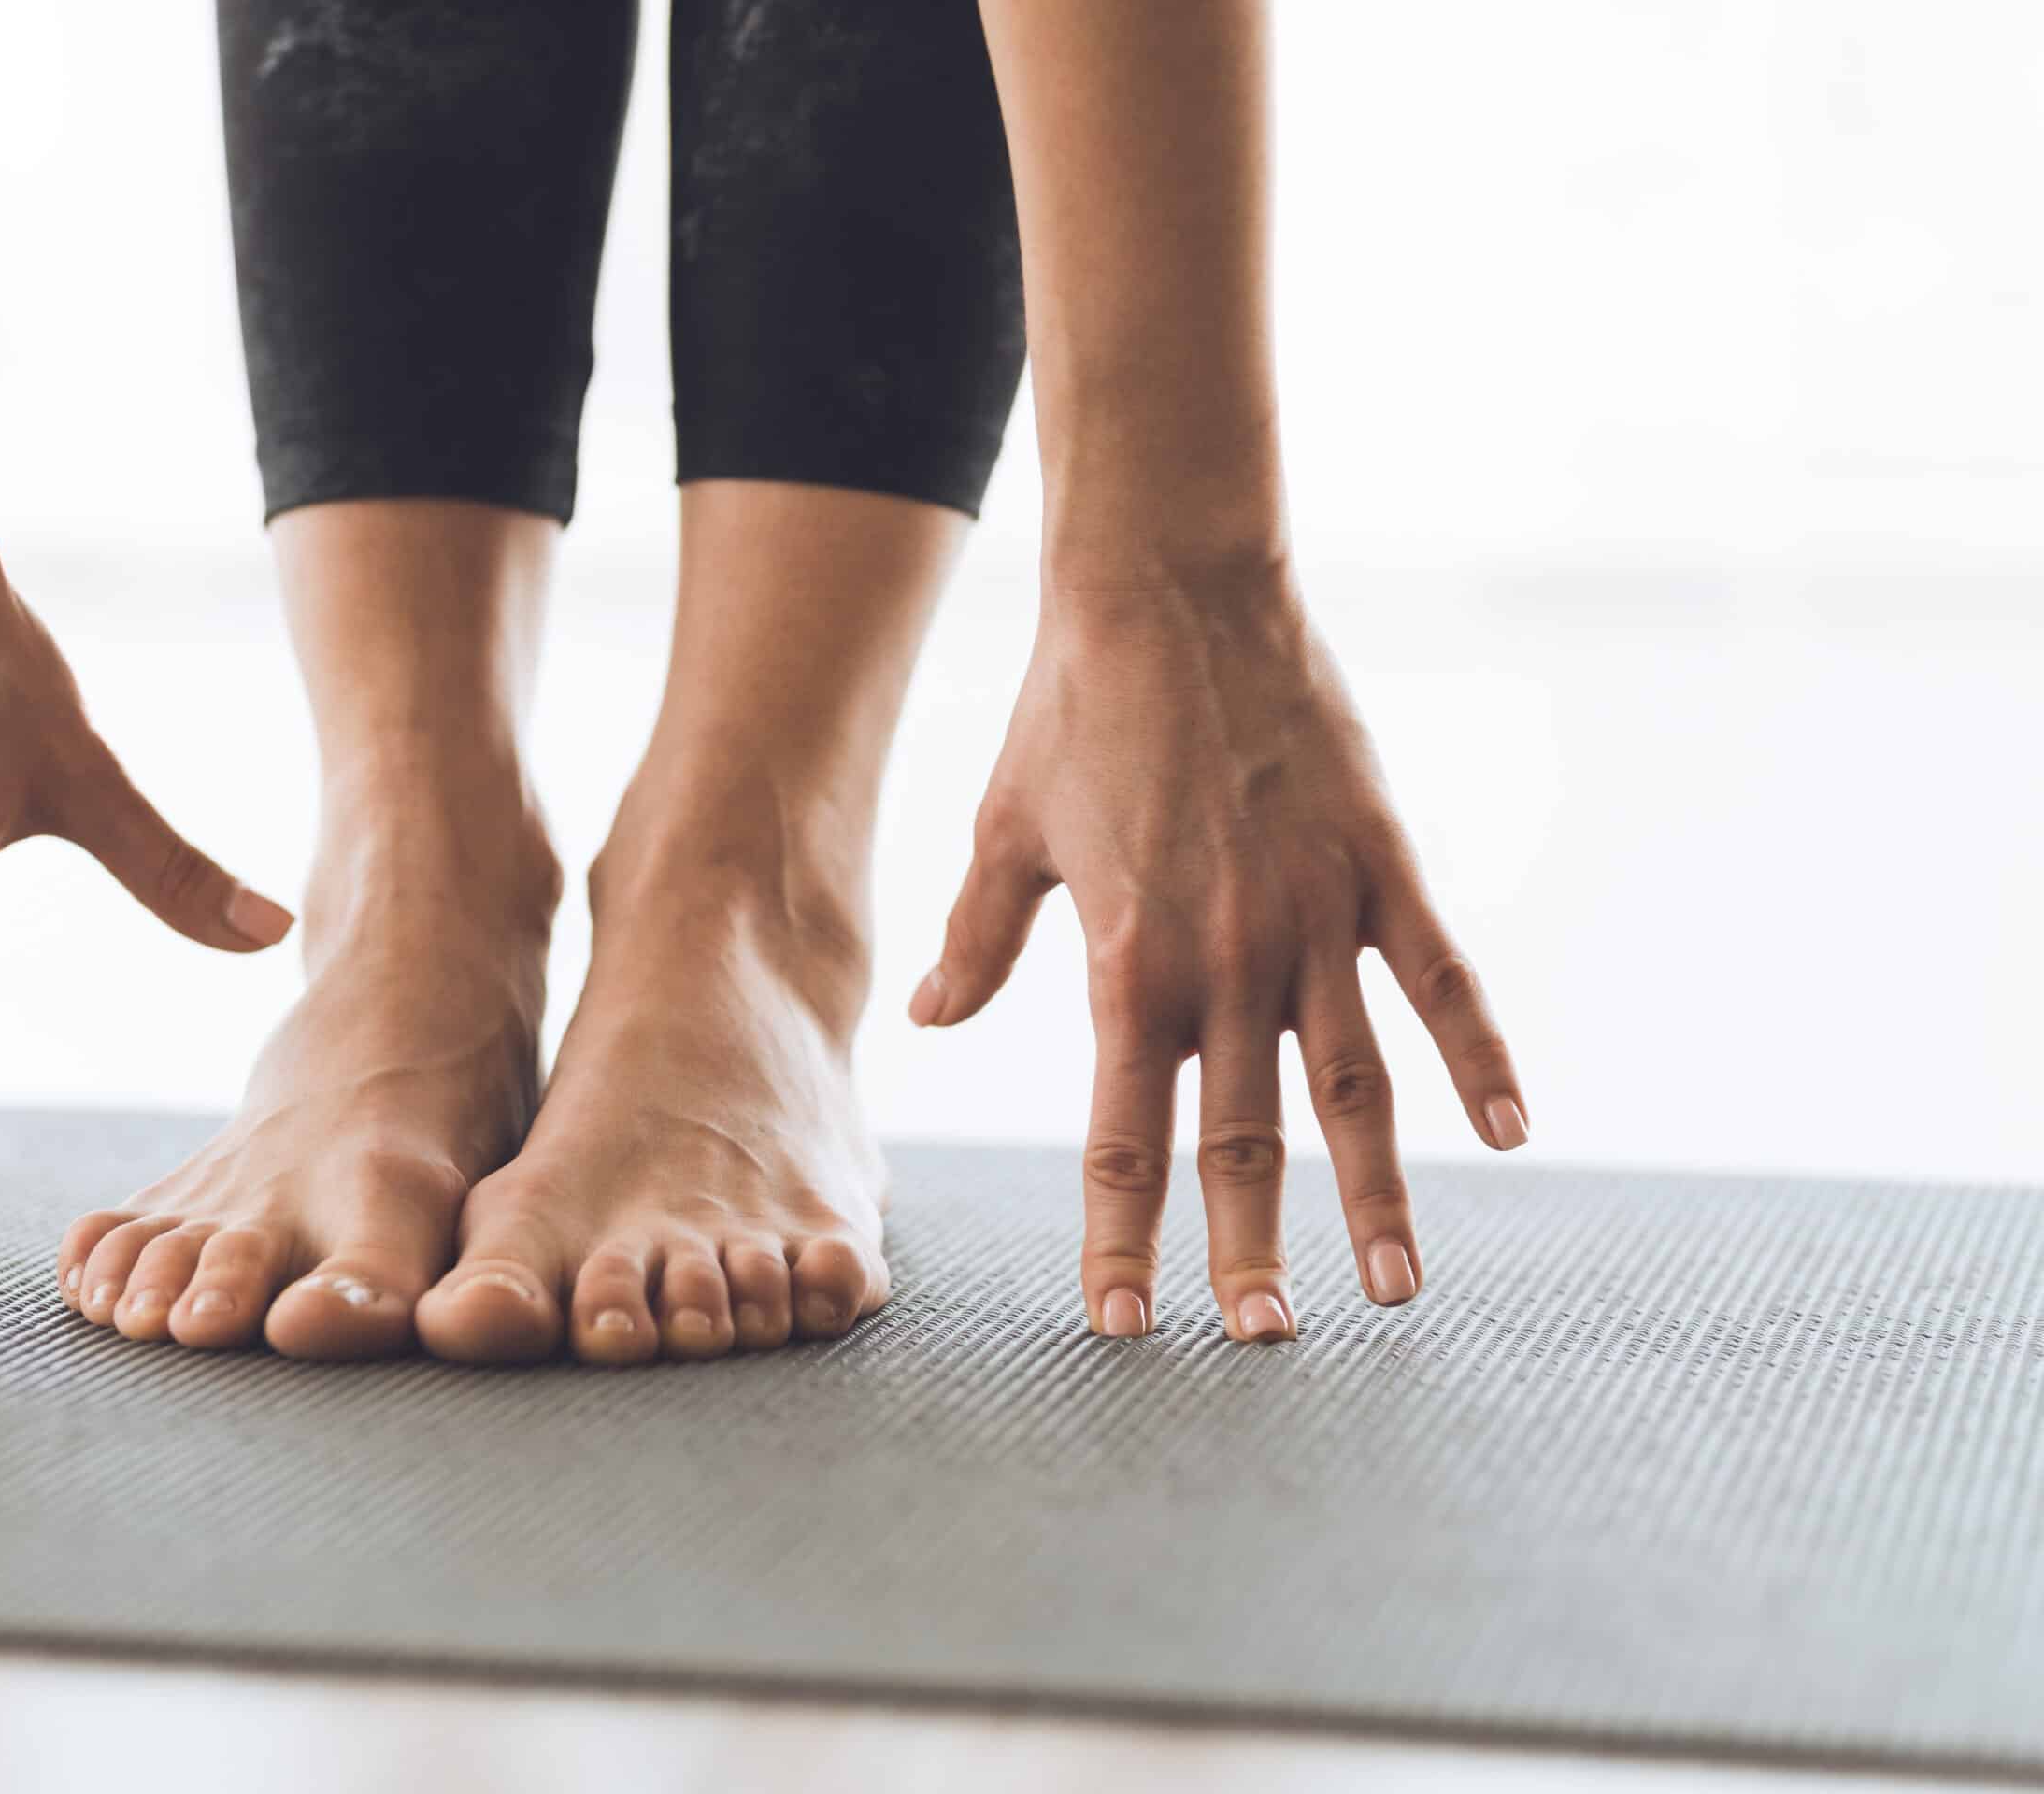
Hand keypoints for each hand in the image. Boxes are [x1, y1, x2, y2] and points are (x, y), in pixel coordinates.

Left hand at [909, 568, 1526, 1340]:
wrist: (1172, 588)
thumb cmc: (1074, 709)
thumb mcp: (1007, 832)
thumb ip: (981, 940)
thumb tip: (934, 1021)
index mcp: (1128, 965)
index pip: (1122, 1139)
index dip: (1123, 1239)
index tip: (1123, 1326)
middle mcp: (1228, 961)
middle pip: (1245, 1141)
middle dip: (1251, 1252)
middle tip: (1262, 1345)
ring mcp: (1316, 917)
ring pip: (1354, 1088)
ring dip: (1378, 1197)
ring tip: (1397, 1293)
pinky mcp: (1382, 867)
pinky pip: (1443, 983)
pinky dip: (1481, 1058)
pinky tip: (1511, 1136)